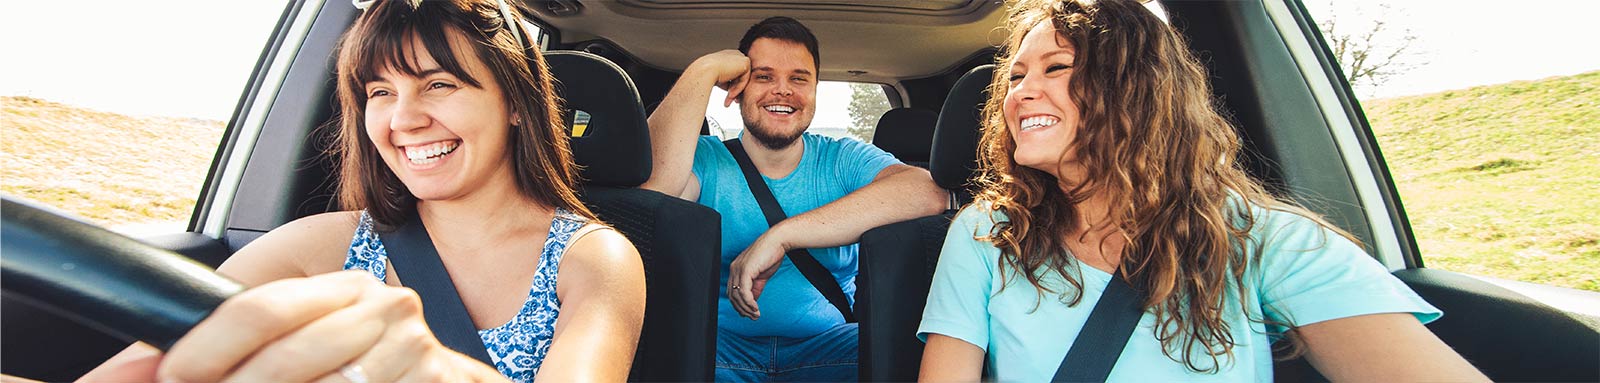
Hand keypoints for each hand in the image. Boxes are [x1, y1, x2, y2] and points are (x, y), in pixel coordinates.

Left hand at [155, 270, 505, 382]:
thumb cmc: (372, 373)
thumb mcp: (307, 349)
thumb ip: (232, 350)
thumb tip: (123, 371)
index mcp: (341, 288)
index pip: (262, 305)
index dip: (208, 344)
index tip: (169, 375)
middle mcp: (381, 305)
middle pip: (285, 353)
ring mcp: (412, 345)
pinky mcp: (435, 377)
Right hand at [689, 49, 750, 106]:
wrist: (704, 71)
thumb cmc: (706, 75)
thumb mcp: (718, 79)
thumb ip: (726, 81)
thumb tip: (731, 89)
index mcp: (727, 56)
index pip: (735, 73)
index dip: (732, 86)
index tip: (728, 97)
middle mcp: (735, 54)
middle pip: (740, 76)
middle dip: (735, 90)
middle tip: (730, 101)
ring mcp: (740, 57)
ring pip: (742, 79)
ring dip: (736, 91)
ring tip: (728, 101)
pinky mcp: (745, 62)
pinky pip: (745, 79)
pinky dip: (738, 88)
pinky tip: (730, 94)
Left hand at [727, 231, 786, 319]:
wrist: (778, 241)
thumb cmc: (771, 255)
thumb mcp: (761, 275)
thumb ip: (755, 288)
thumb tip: (753, 301)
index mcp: (736, 269)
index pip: (732, 292)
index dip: (739, 305)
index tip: (748, 313)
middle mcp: (734, 269)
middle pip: (732, 296)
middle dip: (742, 309)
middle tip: (752, 317)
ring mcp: (738, 269)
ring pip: (737, 296)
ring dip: (747, 308)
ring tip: (756, 314)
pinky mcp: (745, 270)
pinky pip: (744, 292)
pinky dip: (749, 303)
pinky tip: (755, 308)